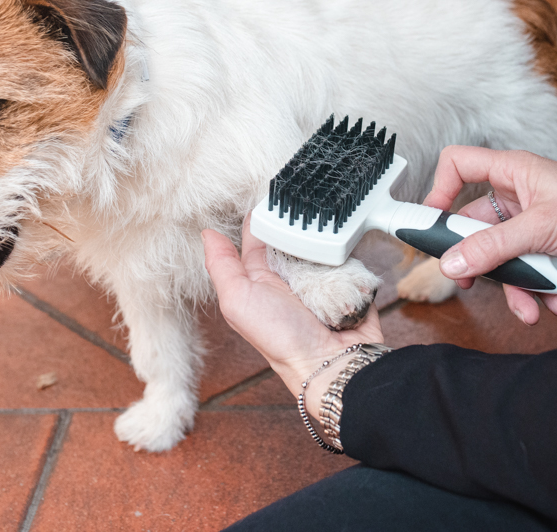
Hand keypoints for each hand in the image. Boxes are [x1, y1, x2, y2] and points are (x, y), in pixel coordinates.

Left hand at [202, 217, 383, 403]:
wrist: (332, 361)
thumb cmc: (281, 338)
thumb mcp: (238, 301)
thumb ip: (221, 267)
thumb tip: (207, 233)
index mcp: (260, 280)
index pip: (258, 239)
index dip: (262, 217)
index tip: (268, 194)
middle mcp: (290, 278)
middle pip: (292, 235)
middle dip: (295, 220)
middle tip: (300, 200)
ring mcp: (321, 279)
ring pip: (320, 241)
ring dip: (322, 233)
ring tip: (323, 219)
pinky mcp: (349, 281)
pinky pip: (347, 254)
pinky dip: (345, 248)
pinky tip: (344, 239)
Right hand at [423, 141, 556, 324]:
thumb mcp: (542, 230)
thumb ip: (494, 248)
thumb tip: (452, 264)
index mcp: (512, 174)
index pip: (458, 166)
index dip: (439, 190)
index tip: (432, 225)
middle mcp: (518, 199)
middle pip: (475, 230)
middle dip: (482, 265)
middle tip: (472, 285)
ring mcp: (533, 229)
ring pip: (504, 262)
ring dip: (519, 290)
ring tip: (535, 309)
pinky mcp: (550, 254)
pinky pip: (531, 278)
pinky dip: (545, 296)